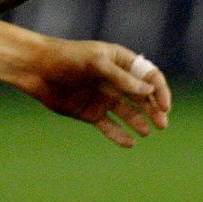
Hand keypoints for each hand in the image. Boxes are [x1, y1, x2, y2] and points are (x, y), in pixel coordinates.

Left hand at [22, 38, 172, 147]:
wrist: (37, 70)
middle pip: (142, 97)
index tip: (165, 106)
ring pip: (128, 113)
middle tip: (162, 124)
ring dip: (139, 122)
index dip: (160, 90)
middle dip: (154, 110)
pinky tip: (130, 143)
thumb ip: (122, 79)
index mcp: (121, 62)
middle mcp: (116, 80)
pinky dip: (120, 135)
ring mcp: (104, 98)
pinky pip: (110, 126)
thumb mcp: (97, 64)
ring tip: (146, 133)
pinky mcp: (91, 113)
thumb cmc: (67, 58)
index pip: (149, 76)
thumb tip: (150, 91)